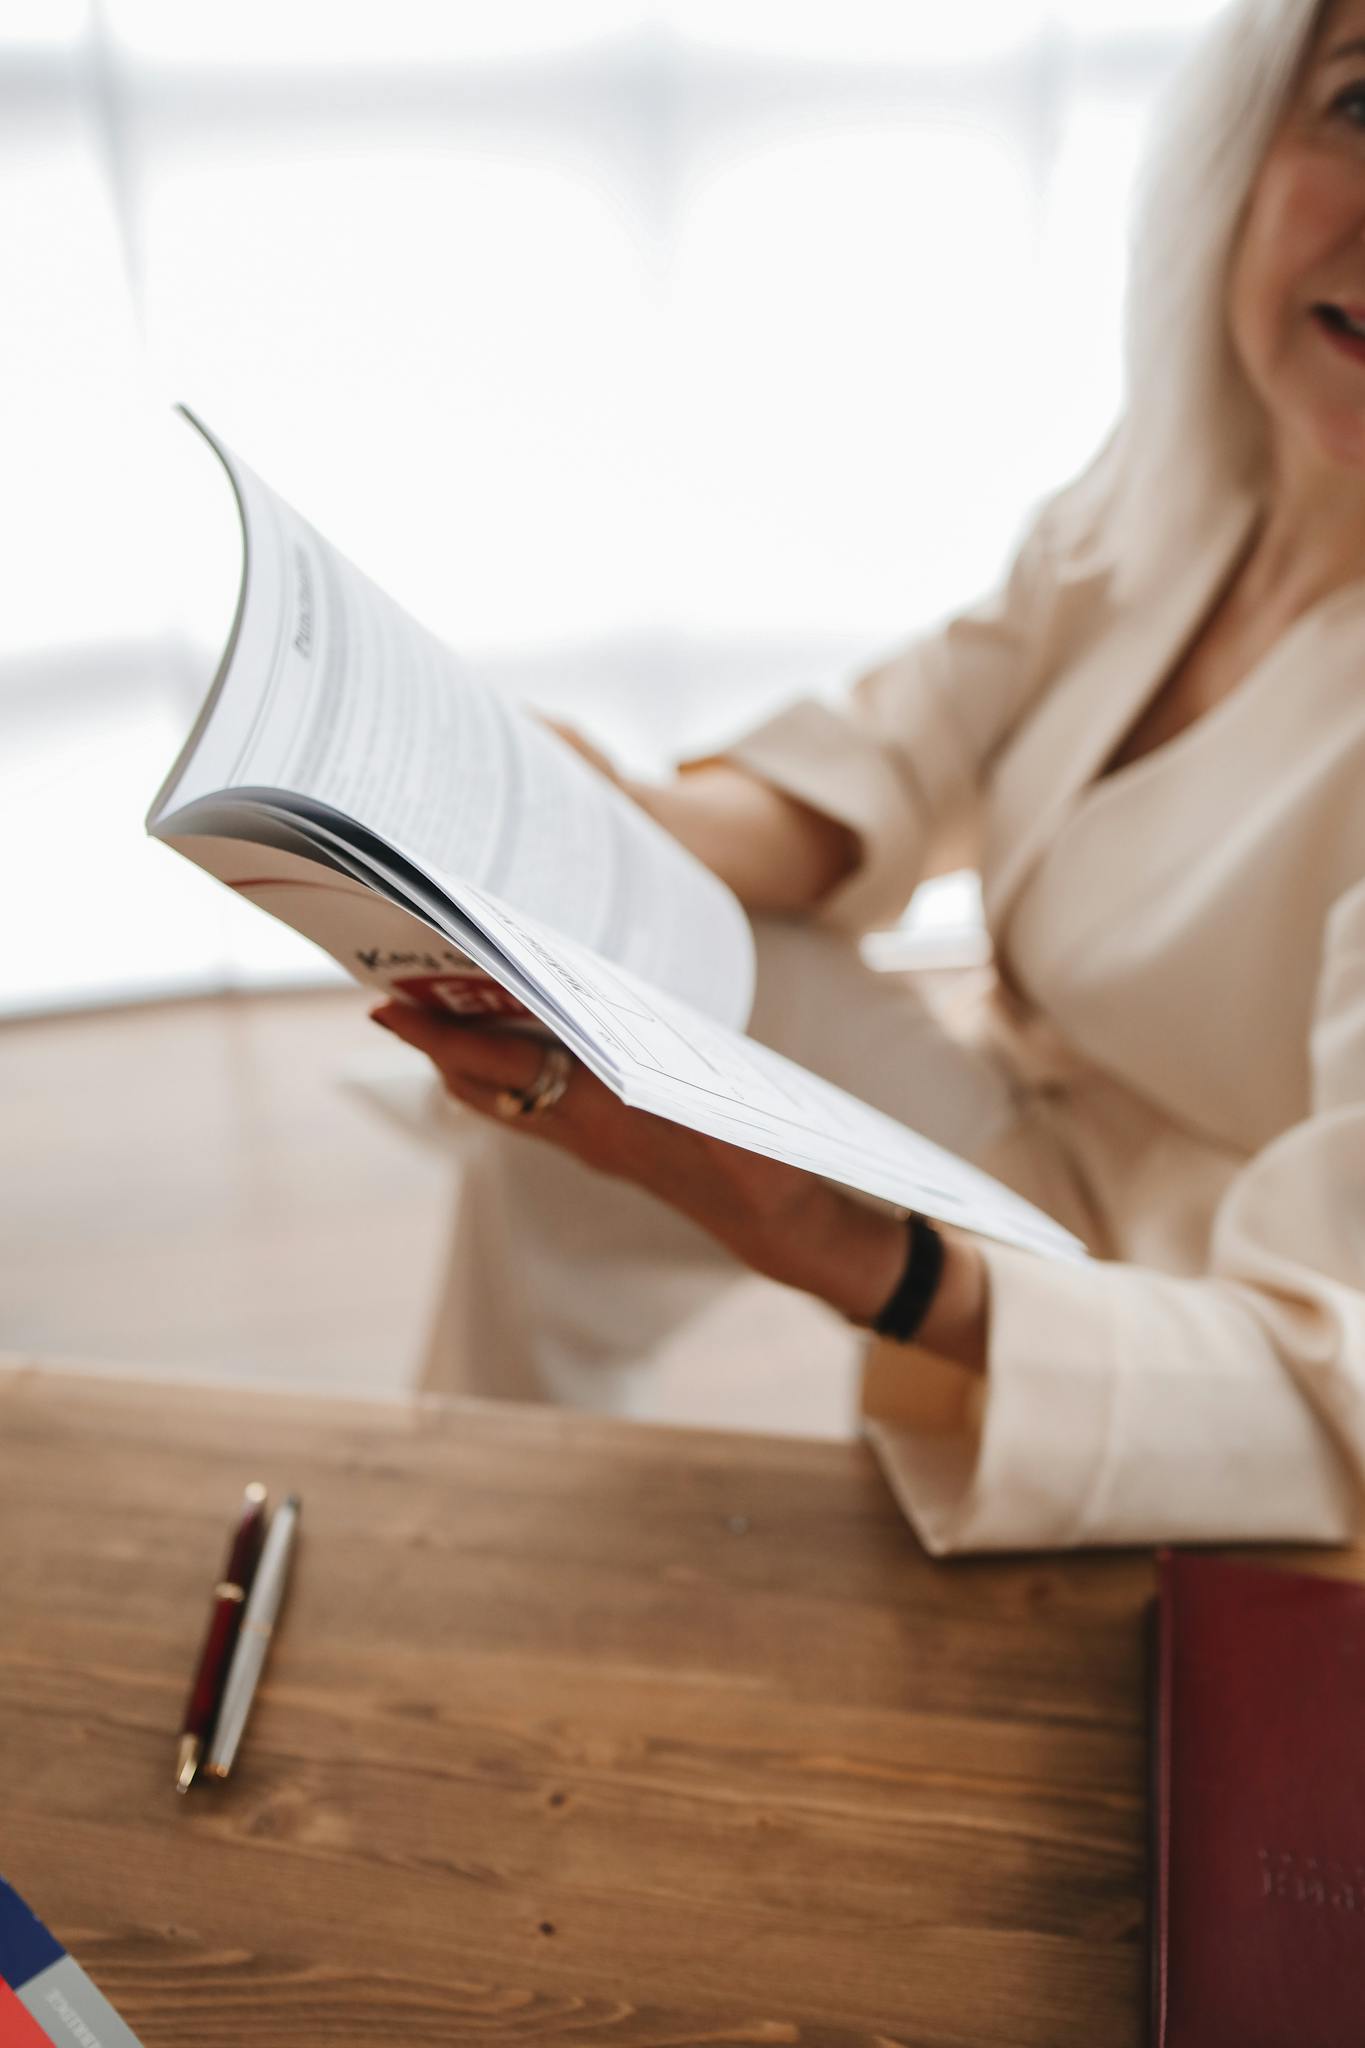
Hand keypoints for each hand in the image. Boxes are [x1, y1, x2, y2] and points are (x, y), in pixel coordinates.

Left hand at [370, 1003, 911, 1320]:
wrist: (774, 1220)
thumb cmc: (751, 1155)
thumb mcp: (701, 1099)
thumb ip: (639, 1066)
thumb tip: (578, 1013)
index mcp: (596, 1112)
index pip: (498, 1065)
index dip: (439, 1037)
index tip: (389, 1007)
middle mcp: (579, 1131)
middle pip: (482, 1082)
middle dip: (437, 1041)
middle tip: (398, 992)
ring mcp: (588, 1144)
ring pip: (503, 1098)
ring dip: (466, 1059)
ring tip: (442, 1012)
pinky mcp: (604, 1149)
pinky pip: (535, 1109)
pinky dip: (510, 1075)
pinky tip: (517, 1047)